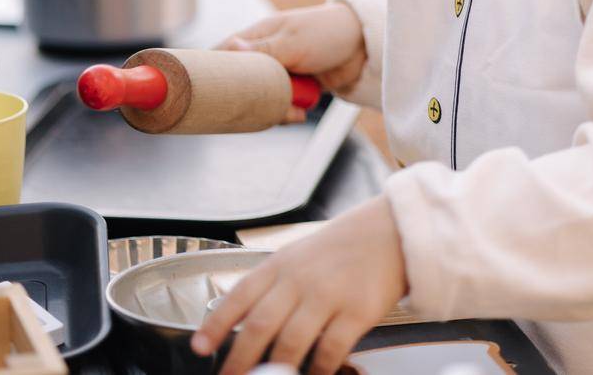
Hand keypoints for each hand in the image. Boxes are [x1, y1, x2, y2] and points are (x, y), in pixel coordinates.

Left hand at [191, 196, 407, 374]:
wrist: (391, 232)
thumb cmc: (342, 248)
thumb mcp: (298, 255)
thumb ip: (273, 285)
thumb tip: (242, 323)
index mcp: (280, 264)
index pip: (239, 295)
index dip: (215, 324)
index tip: (200, 348)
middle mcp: (299, 279)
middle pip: (259, 326)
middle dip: (239, 361)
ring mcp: (329, 295)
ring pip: (290, 343)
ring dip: (275, 372)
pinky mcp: (358, 312)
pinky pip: (330, 350)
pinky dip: (318, 371)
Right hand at [216, 3, 365, 122]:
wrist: (364, 45)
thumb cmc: (327, 32)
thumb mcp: (295, 42)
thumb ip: (264, 50)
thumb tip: (230, 48)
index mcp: (256, 38)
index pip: (222, 55)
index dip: (212, 74)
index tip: (208, 93)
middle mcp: (263, 56)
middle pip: (240, 85)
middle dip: (248, 101)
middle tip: (260, 110)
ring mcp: (279, 73)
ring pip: (261, 99)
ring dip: (274, 108)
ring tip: (291, 111)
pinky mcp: (294, 87)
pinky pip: (281, 105)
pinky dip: (289, 111)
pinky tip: (300, 113)